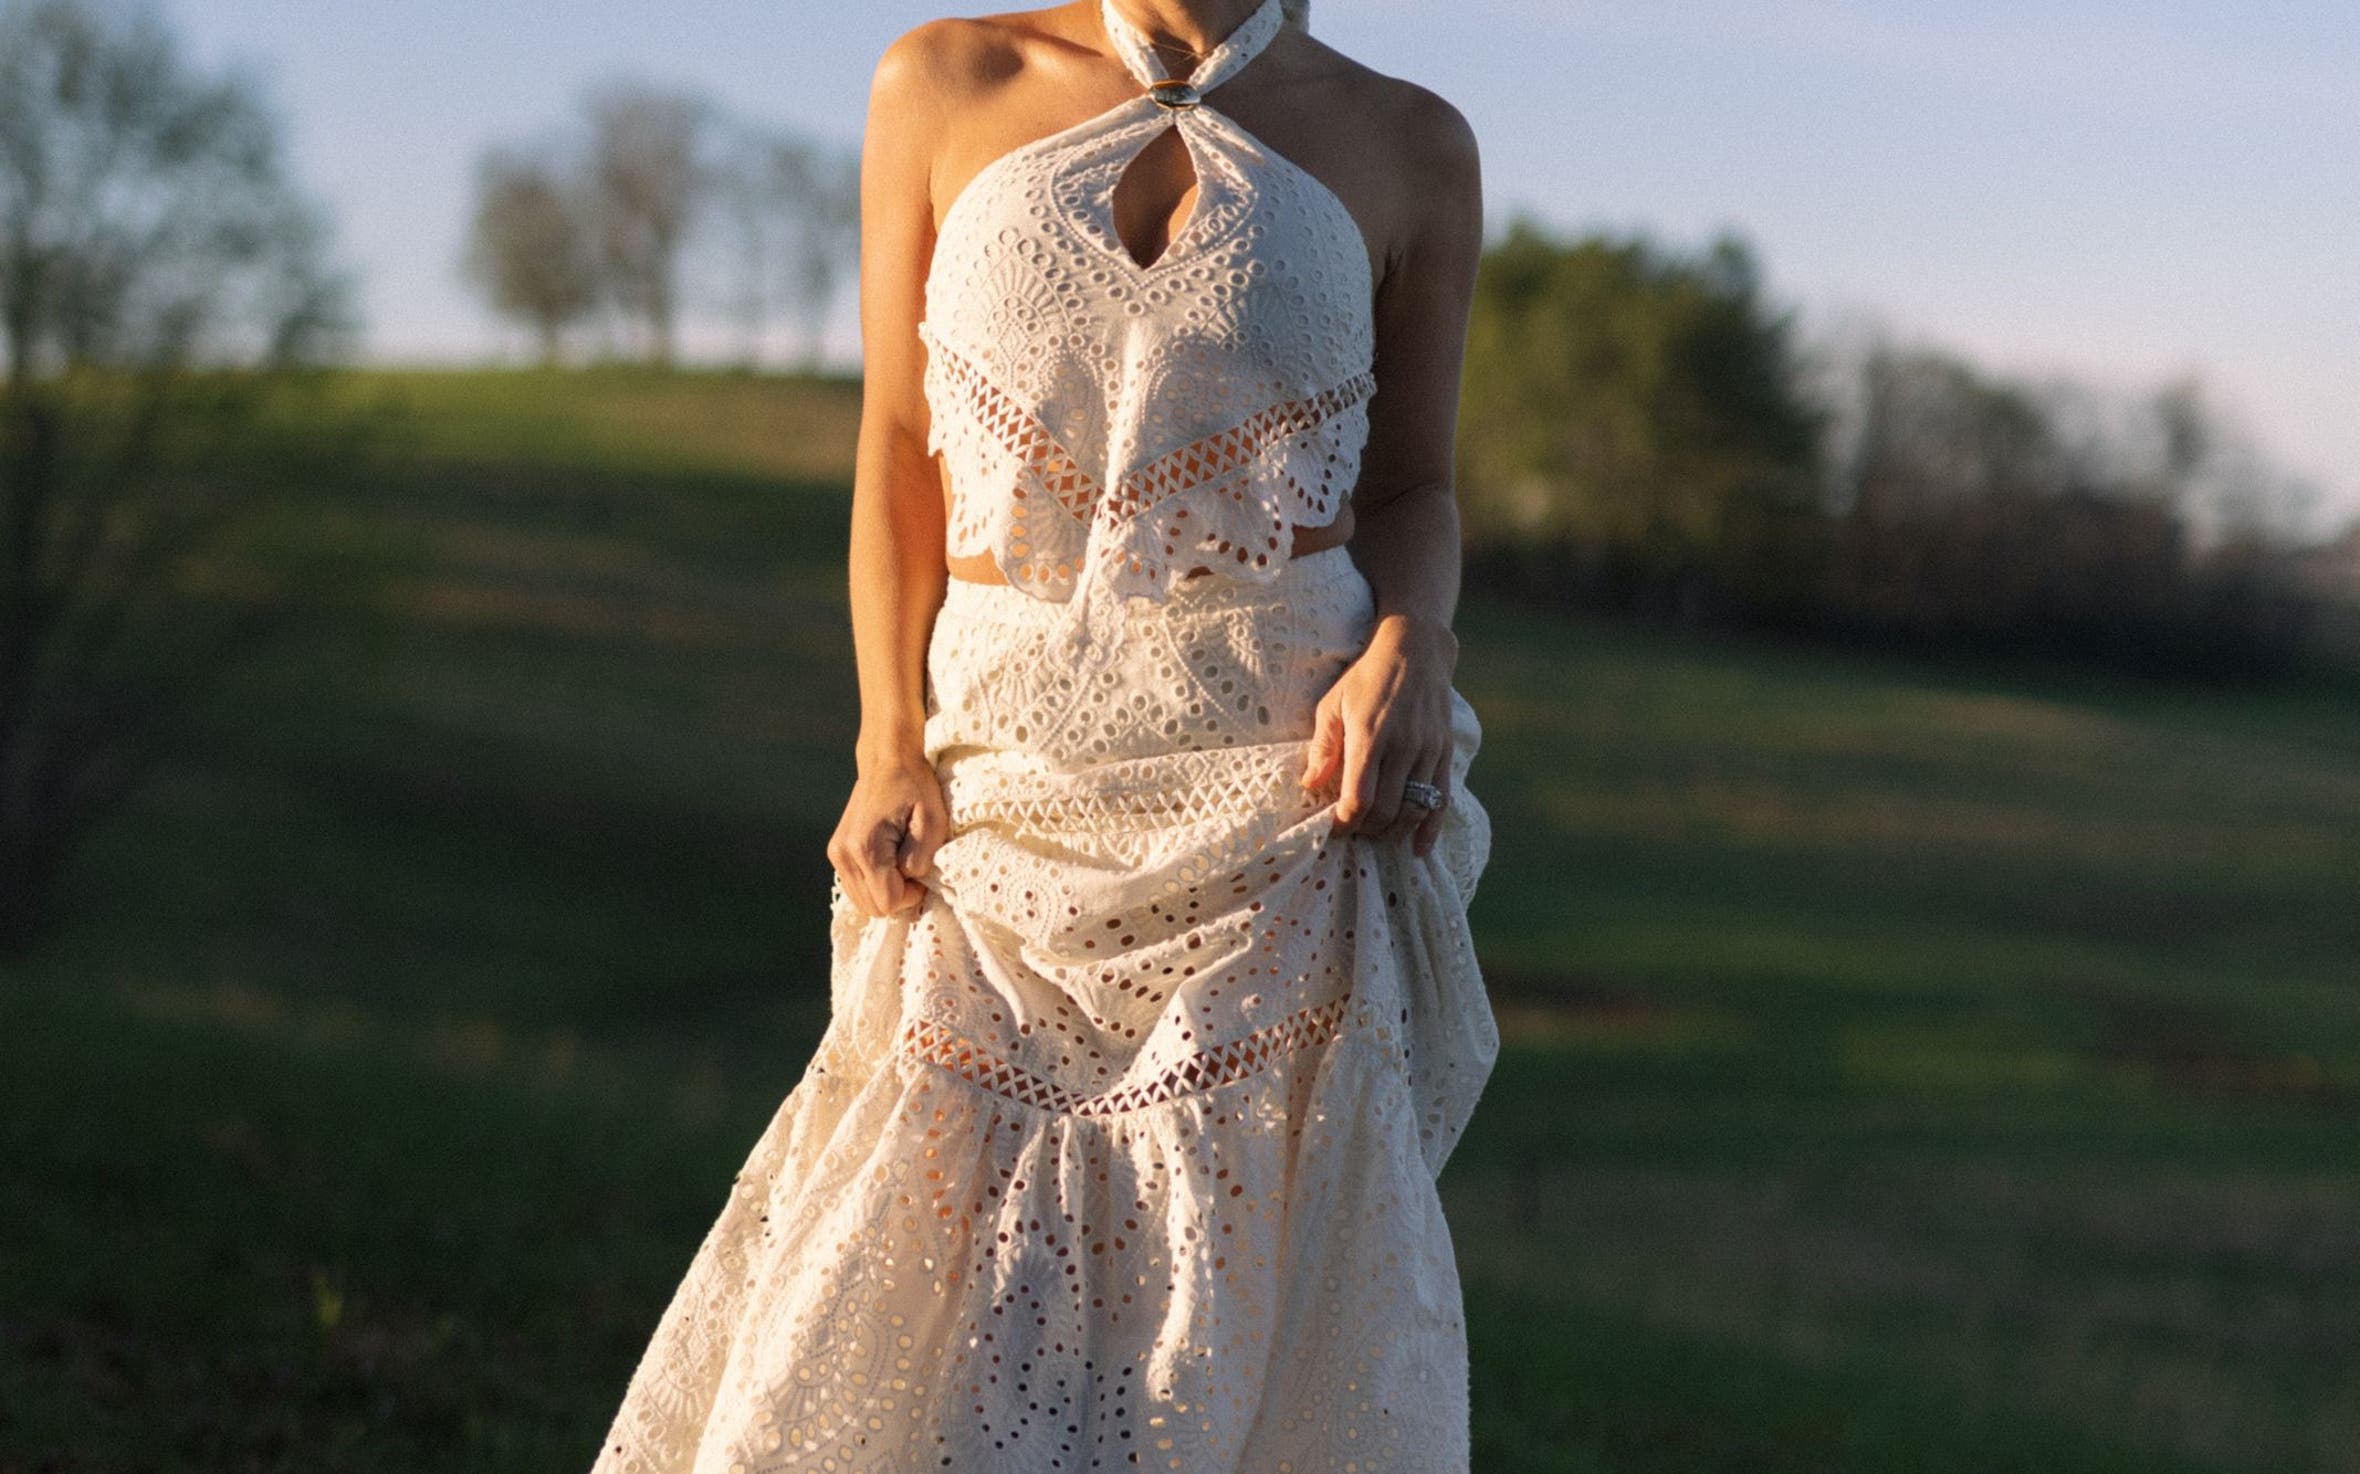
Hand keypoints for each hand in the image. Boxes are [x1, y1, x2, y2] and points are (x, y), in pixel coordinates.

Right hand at [827, 747, 950, 917]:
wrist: (886, 761)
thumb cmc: (915, 788)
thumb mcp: (932, 821)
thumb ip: (921, 858)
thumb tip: (910, 881)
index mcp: (865, 848)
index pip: (888, 902)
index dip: (911, 895)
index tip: (923, 873)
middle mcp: (844, 855)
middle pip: (873, 908)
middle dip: (899, 895)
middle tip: (913, 867)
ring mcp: (836, 854)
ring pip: (863, 901)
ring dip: (886, 890)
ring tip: (901, 861)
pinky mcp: (836, 852)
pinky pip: (857, 887)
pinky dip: (875, 883)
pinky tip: (888, 861)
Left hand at [1298, 612, 1457, 857]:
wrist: (1416, 650)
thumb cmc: (1366, 677)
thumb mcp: (1333, 704)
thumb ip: (1323, 747)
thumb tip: (1308, 785)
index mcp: (1369, 736)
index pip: (1358, 797)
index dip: (1344, 823)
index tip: (1333, 829)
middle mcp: (1402, 747)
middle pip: (1386, 810)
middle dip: (1367, 830)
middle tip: (1353, 830)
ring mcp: (1427, 751)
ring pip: (1413, 810)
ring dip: (1393, 832)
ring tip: (1376, 834)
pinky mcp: (1444, 753)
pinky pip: (1441, 800)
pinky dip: (1430, 829)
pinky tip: (1419, 849)